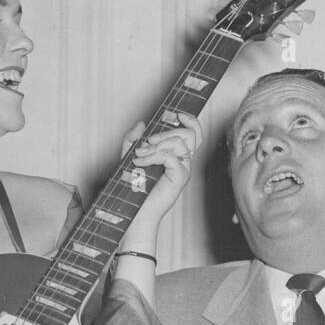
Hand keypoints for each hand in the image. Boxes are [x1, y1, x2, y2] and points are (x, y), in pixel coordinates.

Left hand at [120, 109, 202, 233]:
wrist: (135, 211)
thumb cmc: (135, 188)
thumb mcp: (129, 157)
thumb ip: (133, 139)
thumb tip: (141, 123)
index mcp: (177, 156)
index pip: (194, 133)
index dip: (190, 120)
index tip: (175, 114)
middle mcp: (184, 162)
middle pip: (189, 134)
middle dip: (166, 131)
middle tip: (148, 141)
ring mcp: (184, 170)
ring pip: (179, 143)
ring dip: (156, 145)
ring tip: (140, 155)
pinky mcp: (180, 178)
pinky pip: (171, 157)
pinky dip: (153, 156)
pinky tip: (140, 162)